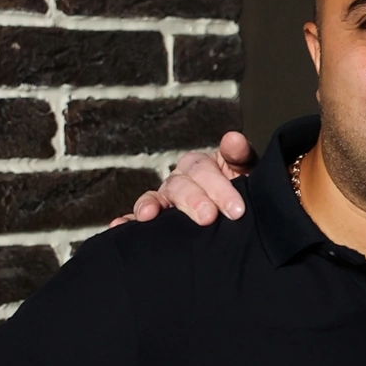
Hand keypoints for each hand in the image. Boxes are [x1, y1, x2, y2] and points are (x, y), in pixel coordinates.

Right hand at [112, 132, 256, 225]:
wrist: (238, 217)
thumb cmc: (243, 192)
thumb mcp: (247, 172)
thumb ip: (241, 156)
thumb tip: (233, 139)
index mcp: (201, 165)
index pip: (204, 170)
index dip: (218, 188)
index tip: (235, 210)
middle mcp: (180, 179)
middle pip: (180, 185)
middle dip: (193, 201)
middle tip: (208, 218)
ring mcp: (166, 199)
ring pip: (156, 198)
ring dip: (151, 205)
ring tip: (149, 215)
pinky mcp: (155, 218)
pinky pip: (137, 219)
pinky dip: (127, 221)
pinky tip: (119, 226)